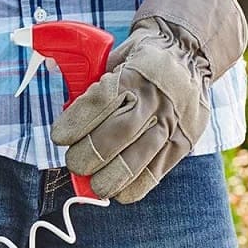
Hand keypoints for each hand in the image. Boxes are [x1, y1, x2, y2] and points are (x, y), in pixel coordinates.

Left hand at [51, 0, 246, 202]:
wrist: (189, 53)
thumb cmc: (139, 61)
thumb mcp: (114, 59)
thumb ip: (91, 85)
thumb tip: (67, 115)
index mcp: (134, 73)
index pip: (101, 101)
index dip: (76, 122)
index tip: (59, 137)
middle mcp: (155, 97)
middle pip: (118, 133)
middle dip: (90, 154)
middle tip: (75, 163)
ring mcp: (172, 121)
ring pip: (139, 157)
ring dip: (110, 177)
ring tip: (93, 185)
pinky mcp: (184, 141)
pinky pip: (158, 171)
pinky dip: (135, 187)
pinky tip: (119, 193)